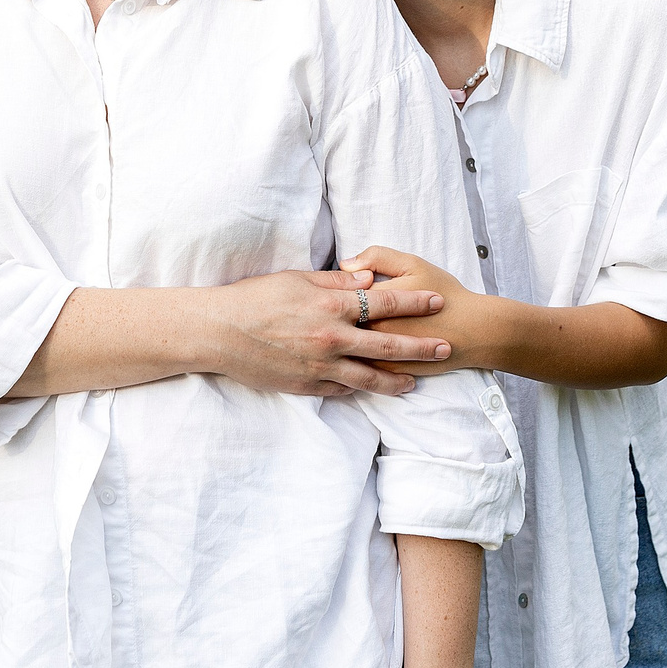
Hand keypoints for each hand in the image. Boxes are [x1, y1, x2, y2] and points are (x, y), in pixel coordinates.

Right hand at [206, 269, 453, 397]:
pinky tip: (373, 389)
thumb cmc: (255, 298)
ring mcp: (321, 365)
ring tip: (416, 381)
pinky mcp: (308, 385)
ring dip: (398, 379)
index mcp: (331, 304)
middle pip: (389, 344)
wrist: (220, 332)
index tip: (437, 302)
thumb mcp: (297, 279)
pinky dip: (360, 388)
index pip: (385, 302)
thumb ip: (337, 281)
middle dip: (421, 346)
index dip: (414, 302)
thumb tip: (370, 278)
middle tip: (446, 347)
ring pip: (370, 377)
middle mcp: (332, 337)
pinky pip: (342, 389)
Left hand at [340, 246, 508, 376]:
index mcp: (375, 301)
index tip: (331, 290)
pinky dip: (352, 362)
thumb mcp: (412, 263)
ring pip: (346, 350)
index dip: (332, 291)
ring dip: (338, 342)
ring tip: (333, 333)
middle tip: (327, 313)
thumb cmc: (444, 292)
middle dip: (330, 318)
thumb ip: (377, 257)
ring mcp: (381, 355)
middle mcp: (374, 330)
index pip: (338, 294)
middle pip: (338, 324)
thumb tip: (345, 263)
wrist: (473, 328)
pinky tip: (349, 352)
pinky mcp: (389, 373)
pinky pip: (361, 370)